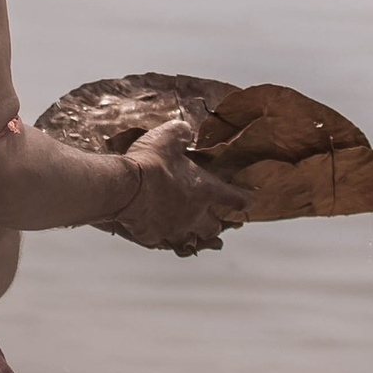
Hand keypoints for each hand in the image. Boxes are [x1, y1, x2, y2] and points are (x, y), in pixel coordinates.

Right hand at [106, 115, 247, 255]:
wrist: (125, 187)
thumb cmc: (151, 162)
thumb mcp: (168, 137)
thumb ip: (181, 133)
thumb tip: (185, 129)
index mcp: (205, 189)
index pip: (234, 197)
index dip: (242, 199)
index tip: (247, 202)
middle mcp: (194, 214)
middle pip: (213, 227)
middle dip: (214, 225)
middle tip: (212, 221)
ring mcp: (175, 228)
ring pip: (191, 241)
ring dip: (191, 236)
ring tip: (188, 234)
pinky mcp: (154, 237)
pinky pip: (163, 242)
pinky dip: (163, 238)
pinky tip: (158, 233)